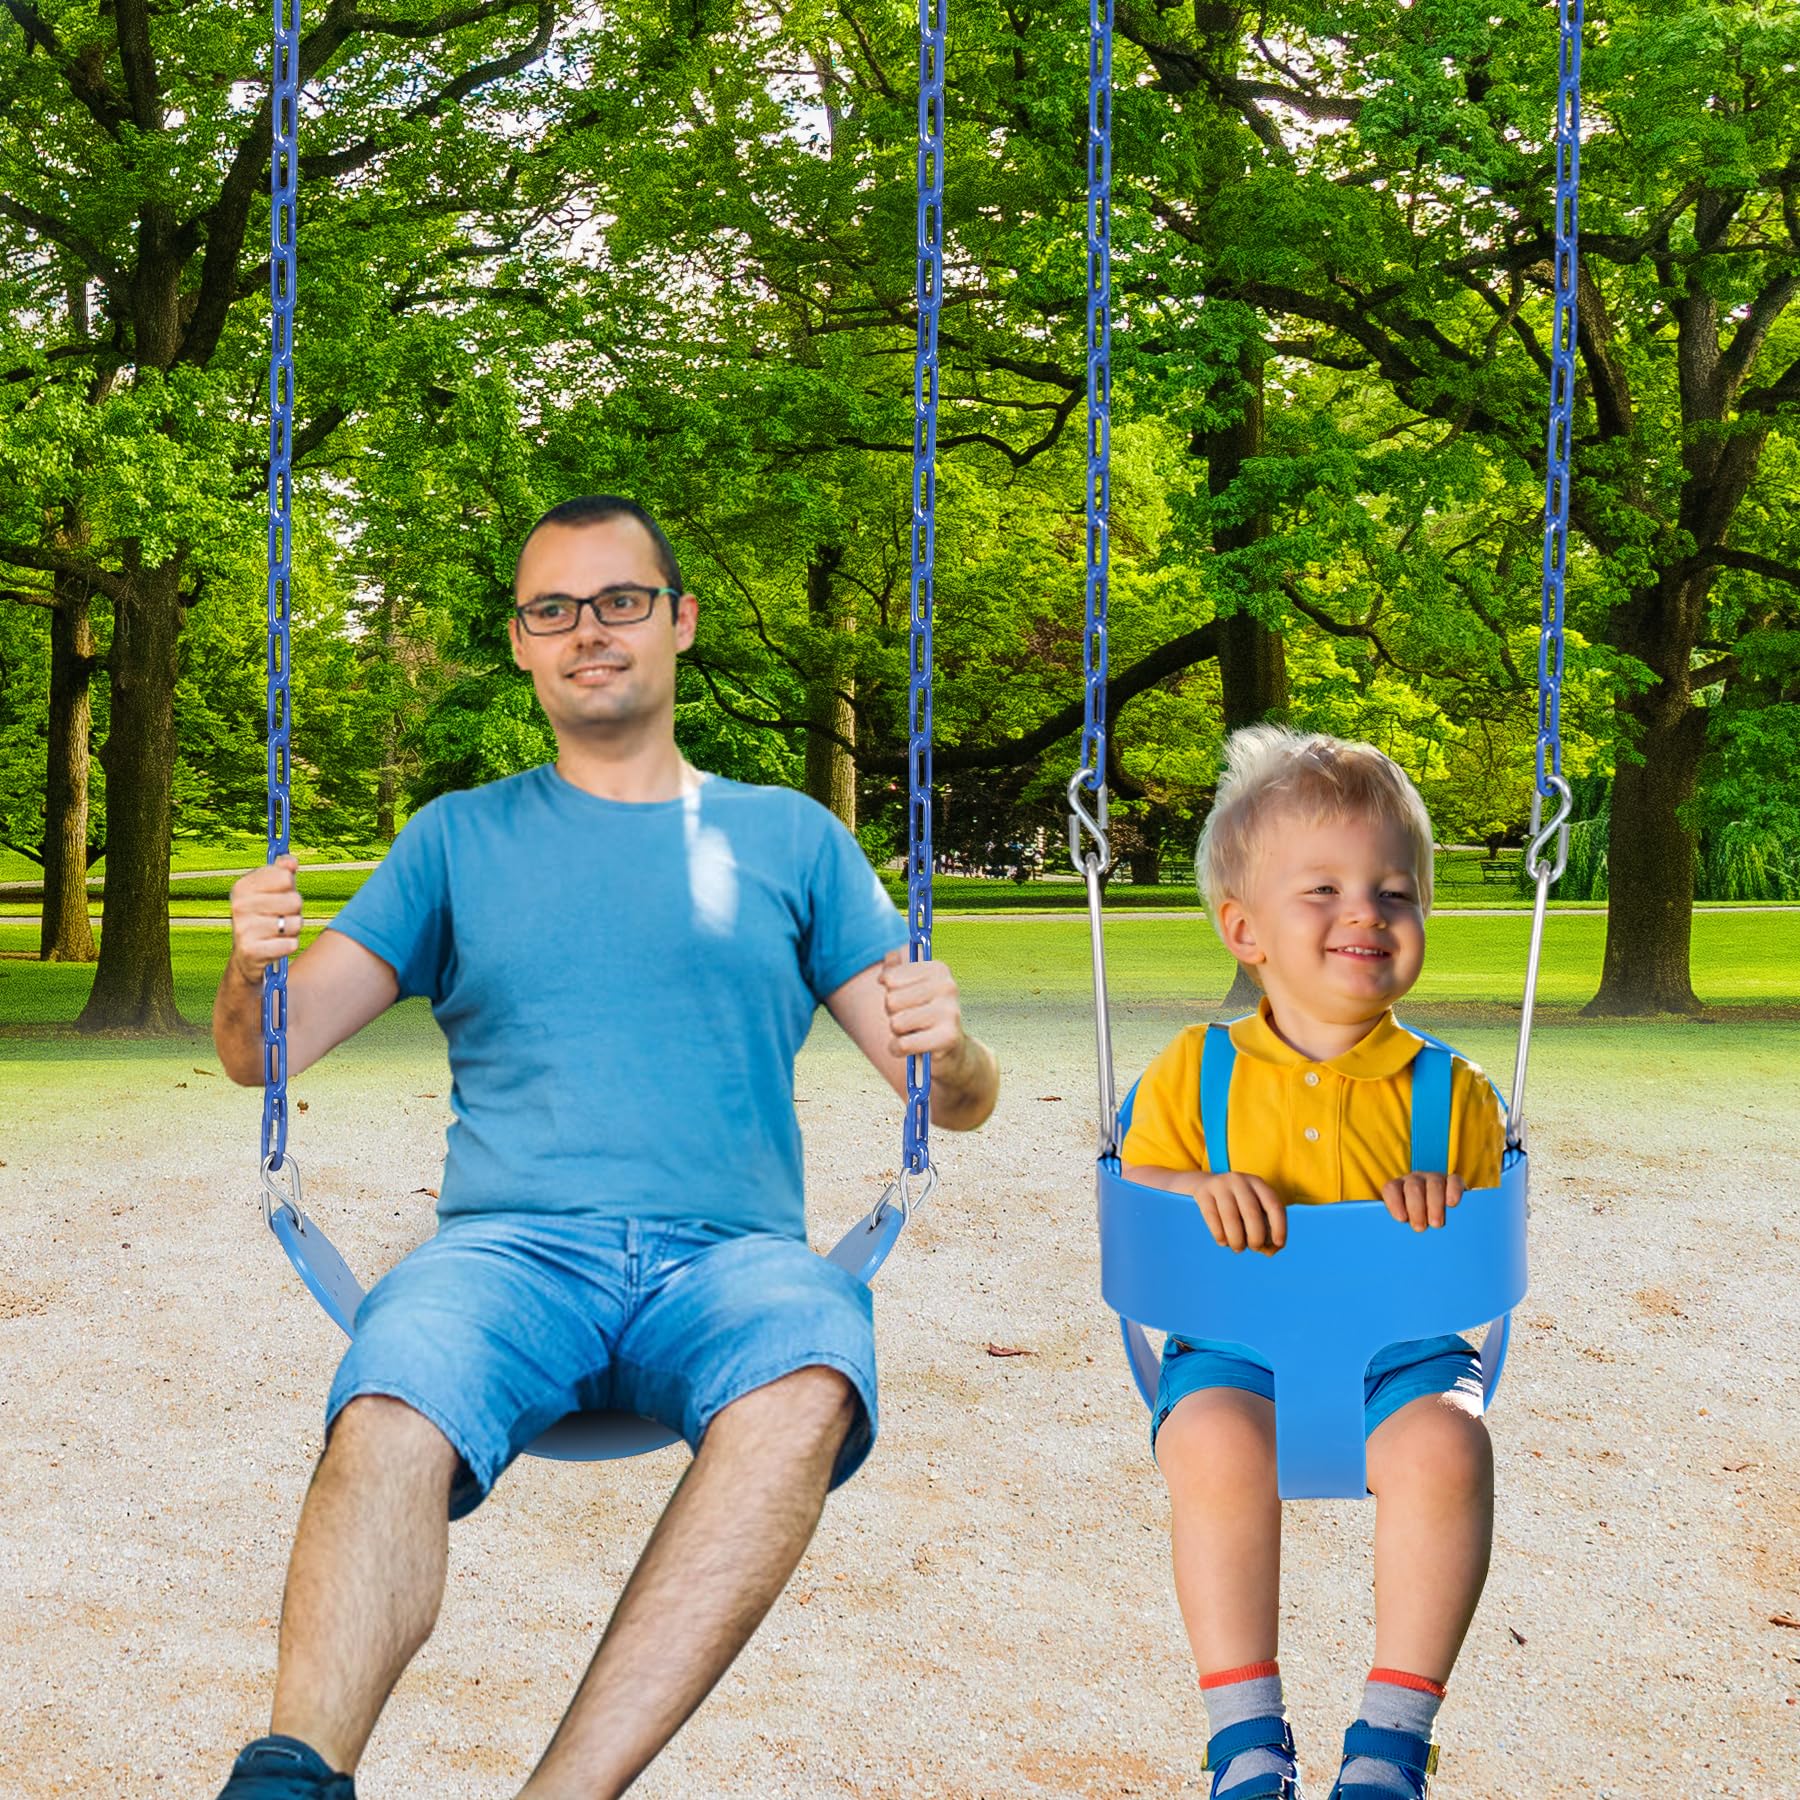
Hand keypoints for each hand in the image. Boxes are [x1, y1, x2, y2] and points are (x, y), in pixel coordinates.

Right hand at [228, 855, 303, 985]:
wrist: (247, 956)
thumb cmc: (264, 917)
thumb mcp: (270, 891)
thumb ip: (282, 871)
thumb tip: (291, 861)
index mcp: (242, 886)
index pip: (285, 876)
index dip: (289, 886)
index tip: (279, 894)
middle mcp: (239, 906)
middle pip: (294, 900)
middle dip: (294, 911)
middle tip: (279, 917)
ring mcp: (244, 929)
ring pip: (295, 923)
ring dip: (293, 930)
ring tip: (277, 932)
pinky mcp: (252, 951)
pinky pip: (291, 944)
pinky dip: (289, 946)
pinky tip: (275, 945)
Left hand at [878, 949, 966, 1064]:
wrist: (948, 1047)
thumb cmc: (922, 1011)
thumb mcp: (908, 985)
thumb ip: (895, 966)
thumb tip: (886, 969)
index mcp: (938, 968)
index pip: (890, 978)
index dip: (890, 992)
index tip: (904, 995)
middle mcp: (948, 986)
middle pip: (891, 1001)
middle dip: (893, 1014)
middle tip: (911, 1017)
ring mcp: (950, 1011)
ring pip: (896, 1023)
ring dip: (897, 1033)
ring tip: (915, 1031)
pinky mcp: (948, 1038)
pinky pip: (902, 1044)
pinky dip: (898, 1049)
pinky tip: (910, 1048)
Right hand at [1191, 1171, 1287, 1255]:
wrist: (1204, 1185)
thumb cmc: (1236, 1204)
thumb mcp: (1252, 1208)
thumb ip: (1265, 1229)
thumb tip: (1269, 1251)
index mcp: (1257, 1183)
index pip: (1274, 1205)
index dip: (1279, 1227)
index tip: (1278, 1244)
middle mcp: (1239, 1181)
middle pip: (1252, 1213)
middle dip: (1256, 1237)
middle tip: (1254, 1248)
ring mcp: (1220, 1185)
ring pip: (1231, 1217)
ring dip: (1237, 1239)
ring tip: (1238, 1248)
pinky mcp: (1203, 1193)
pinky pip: (1212, 1218)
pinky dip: (1220, 1235)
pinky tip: (1223, 1241)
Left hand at [1380, 1170, 1464, 1231]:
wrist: (1444, 1216)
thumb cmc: (1418, 1222)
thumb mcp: (1406, 1222)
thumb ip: (1401, 1225)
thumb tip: (1397, 1238)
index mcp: (1399, 1188)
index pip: (1391, 1189)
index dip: (1394, 1202)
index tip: (1402, 1219)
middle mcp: (1415, 1180)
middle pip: (1414, 1188)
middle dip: (1416, 1209)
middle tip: (1420, 1228)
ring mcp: (1434, 1178)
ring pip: (1434, 1184)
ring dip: (1435, 1205)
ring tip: (1436, 1224)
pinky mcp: (1453, 1181)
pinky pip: (1454, 1181)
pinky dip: (1453, 1190)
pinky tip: (1451, 1204)